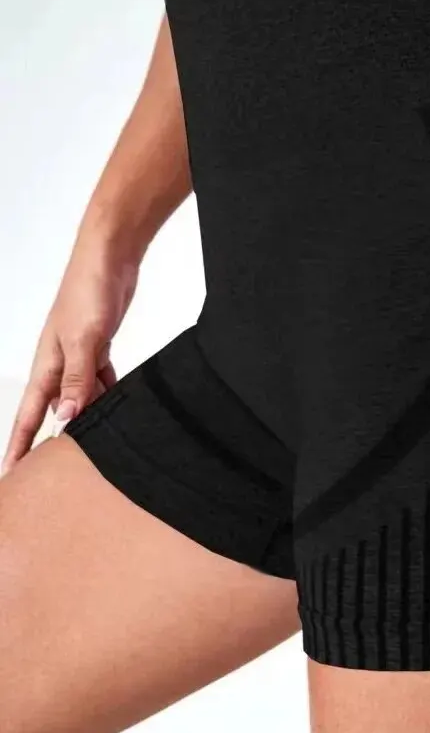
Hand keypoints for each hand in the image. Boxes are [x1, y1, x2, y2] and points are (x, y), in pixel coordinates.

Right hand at [1, 239, 139, 474]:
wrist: (110, 259)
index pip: (28, 415)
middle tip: (58, 473)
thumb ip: (77, 379)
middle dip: (53, 439)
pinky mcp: (98, 347)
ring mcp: (79, 356)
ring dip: (87, 416)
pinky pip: (99, 380)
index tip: (10, 473)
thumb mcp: (85, 339)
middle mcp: (58, 365)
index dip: (19, 444)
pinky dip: (106, 393)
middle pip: (52, 412)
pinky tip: (117, 406)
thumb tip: (65, 418)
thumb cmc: (89, 291)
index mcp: (46, 366)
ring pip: (80, 398)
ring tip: (96, 447)